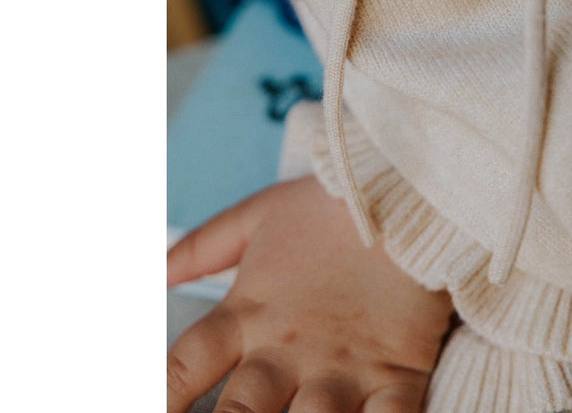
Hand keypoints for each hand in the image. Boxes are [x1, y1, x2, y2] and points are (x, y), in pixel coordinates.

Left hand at [167, 176, 453, 411]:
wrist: (410, 190)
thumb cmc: (331, 206)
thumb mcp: (259, 214)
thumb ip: (202, 246)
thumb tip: (151, 271)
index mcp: (249, 312)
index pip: (181, 369)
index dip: (158, 399)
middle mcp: (288, 350)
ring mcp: (343, 369)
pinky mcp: (396, 375)